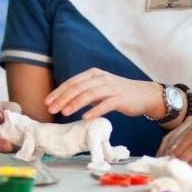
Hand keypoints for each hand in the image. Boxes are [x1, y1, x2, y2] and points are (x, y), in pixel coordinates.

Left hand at [44, 68, 160, 119]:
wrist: (144, 94)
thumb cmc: (118, 93)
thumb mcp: (99, 88)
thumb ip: (85, 91)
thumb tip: (64, 101)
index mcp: (94, 74)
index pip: (72, 82)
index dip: (59, 92)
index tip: (48, 102)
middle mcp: (101, 78)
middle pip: (78, 87)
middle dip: (63, 98)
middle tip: (52, 109)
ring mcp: (111, 87)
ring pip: (89, 94)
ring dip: (75, 103)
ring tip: (64, 112)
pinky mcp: (120, 98)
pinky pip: (105, 104)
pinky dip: (94, 110)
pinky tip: (85, 117)